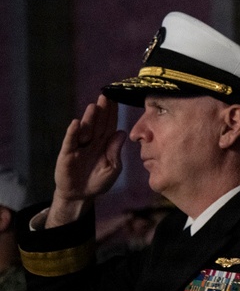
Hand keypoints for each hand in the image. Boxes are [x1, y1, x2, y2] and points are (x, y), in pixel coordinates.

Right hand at [48, 95, 126, 226]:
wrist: (81, 195)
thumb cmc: (99, 181)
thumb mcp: (113, 168)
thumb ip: (115, 152)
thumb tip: (121, 133)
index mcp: (105, 143)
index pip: (110, 125)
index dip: (113, 113)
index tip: (117, 99)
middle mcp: (92, 141)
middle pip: (98, 123)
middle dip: (102, 110)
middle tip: (106, 96)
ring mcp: (79, 146)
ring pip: (85, 129)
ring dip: (89, 118)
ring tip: (95, 106)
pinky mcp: (68, 153)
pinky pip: (70, 141)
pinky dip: (73, 132)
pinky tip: (76, 123)